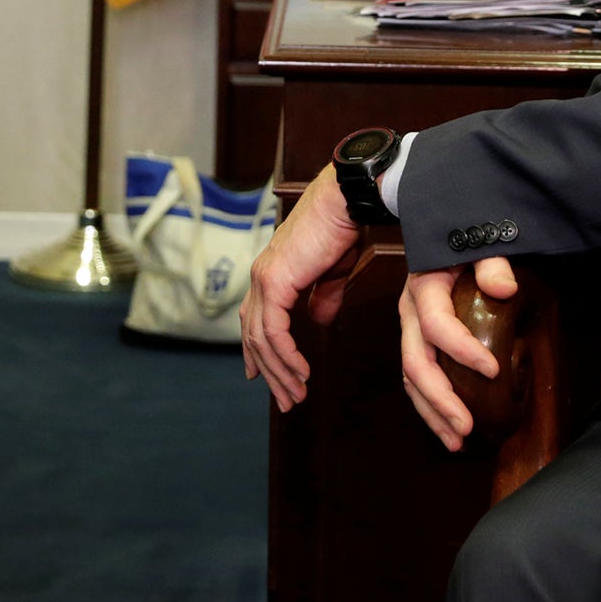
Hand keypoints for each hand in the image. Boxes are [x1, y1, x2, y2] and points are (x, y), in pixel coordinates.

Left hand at [240, 165, 362, 410]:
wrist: (345, 201)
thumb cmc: (342, 228)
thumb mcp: (332, 272)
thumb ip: (322, 297)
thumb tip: (319, 321)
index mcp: (271, 273)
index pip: (255, 320)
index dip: (257, 352)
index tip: (262, 377)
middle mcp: (261, 277)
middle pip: (254, 336)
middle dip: (269, 373)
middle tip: (287, 400)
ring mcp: (264, 279)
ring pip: (262, 339)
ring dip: (279, 372)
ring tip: (296, 394)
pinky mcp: (275, 282)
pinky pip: (274, 331)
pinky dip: (286, 356)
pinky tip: (300, 372)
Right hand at [396, 258, 517, 450]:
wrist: (439, 231)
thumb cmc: (464, 240)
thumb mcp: (478, 241)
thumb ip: (491, 261)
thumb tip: (504, 287)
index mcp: (423, 287)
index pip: (436, 324)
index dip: (462, 350)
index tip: (493, 370)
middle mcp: (410, 312)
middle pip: (415, 362)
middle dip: (440, 399)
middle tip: (467, 427)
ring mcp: (410, 329)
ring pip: (412, 378)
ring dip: (432, 412)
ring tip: (457, 440)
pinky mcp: (417, 341)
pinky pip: (417, 379)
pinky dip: (430, 406)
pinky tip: (449, 428)